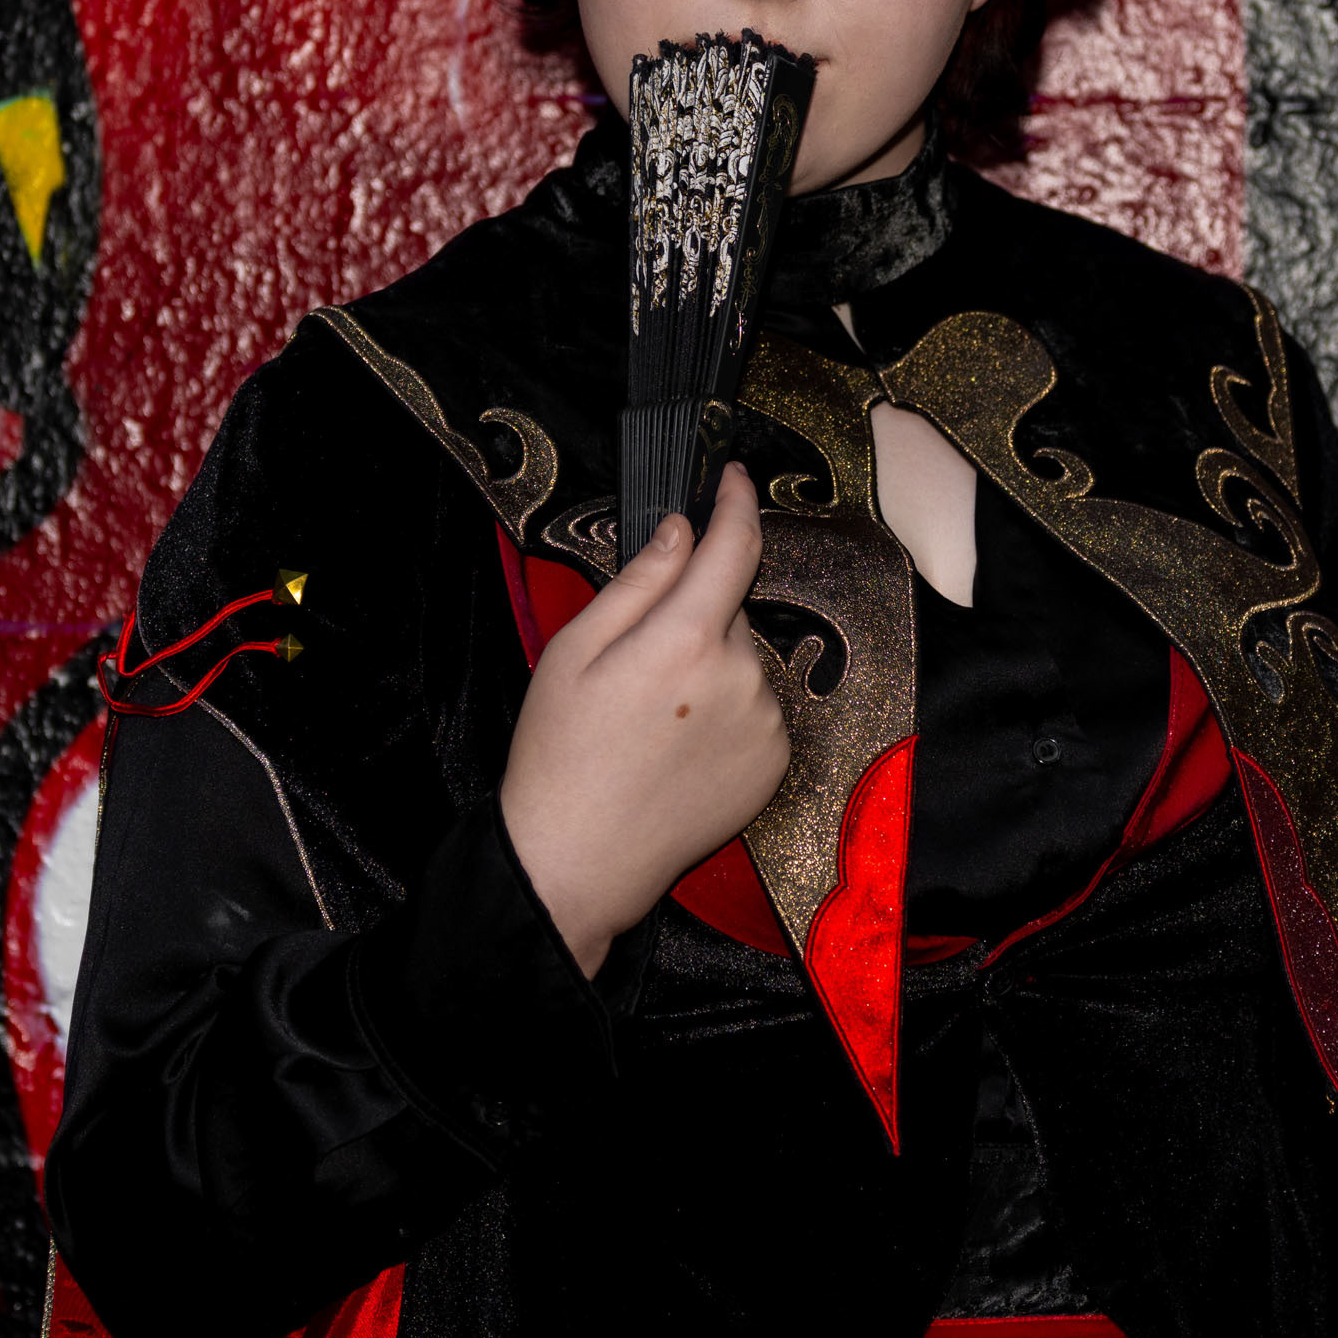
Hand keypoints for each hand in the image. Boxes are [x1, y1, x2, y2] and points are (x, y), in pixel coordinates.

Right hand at [499, 462, 790, 975]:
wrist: (579, 860)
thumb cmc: (561, 756)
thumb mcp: (575, 652)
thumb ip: (638, 582)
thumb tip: (681, 530)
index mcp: (684, 642)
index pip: (733, 547)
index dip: (736, 502)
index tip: (734, 477)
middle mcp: (739, 678)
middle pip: (729, 610)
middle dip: (693, 616)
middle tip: (635, 666)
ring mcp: (765, 724)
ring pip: (743, 659)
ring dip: (710, 666)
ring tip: (653, 719)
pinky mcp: (775, 762)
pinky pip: (758, 706)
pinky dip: (728, 710)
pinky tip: (681, 746)